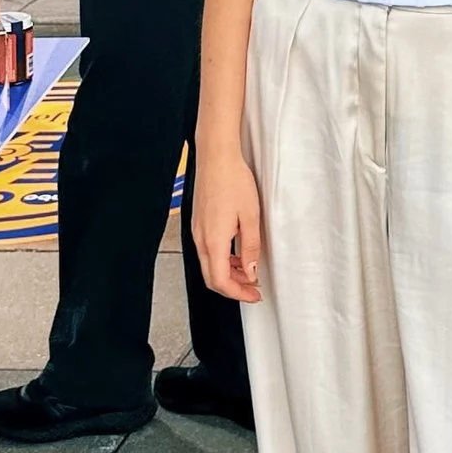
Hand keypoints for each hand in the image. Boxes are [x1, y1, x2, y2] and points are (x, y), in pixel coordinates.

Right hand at [194, 157, 265, 300]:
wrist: (216, 157)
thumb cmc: (234, 181)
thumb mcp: (250, 217)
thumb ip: (250, 247)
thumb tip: (250, 272)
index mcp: (213, 241)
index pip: (220, 281)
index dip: (238, 293)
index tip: (254, 295)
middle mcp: (200, 239)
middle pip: (212, 277)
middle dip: (233, 288)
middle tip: (253, 290)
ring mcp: (197, 231)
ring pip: (210, 265)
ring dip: (228, 274)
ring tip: (248, 272)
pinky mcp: (199, 223)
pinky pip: (208, 251)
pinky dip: (222, 259)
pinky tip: (237, 253)